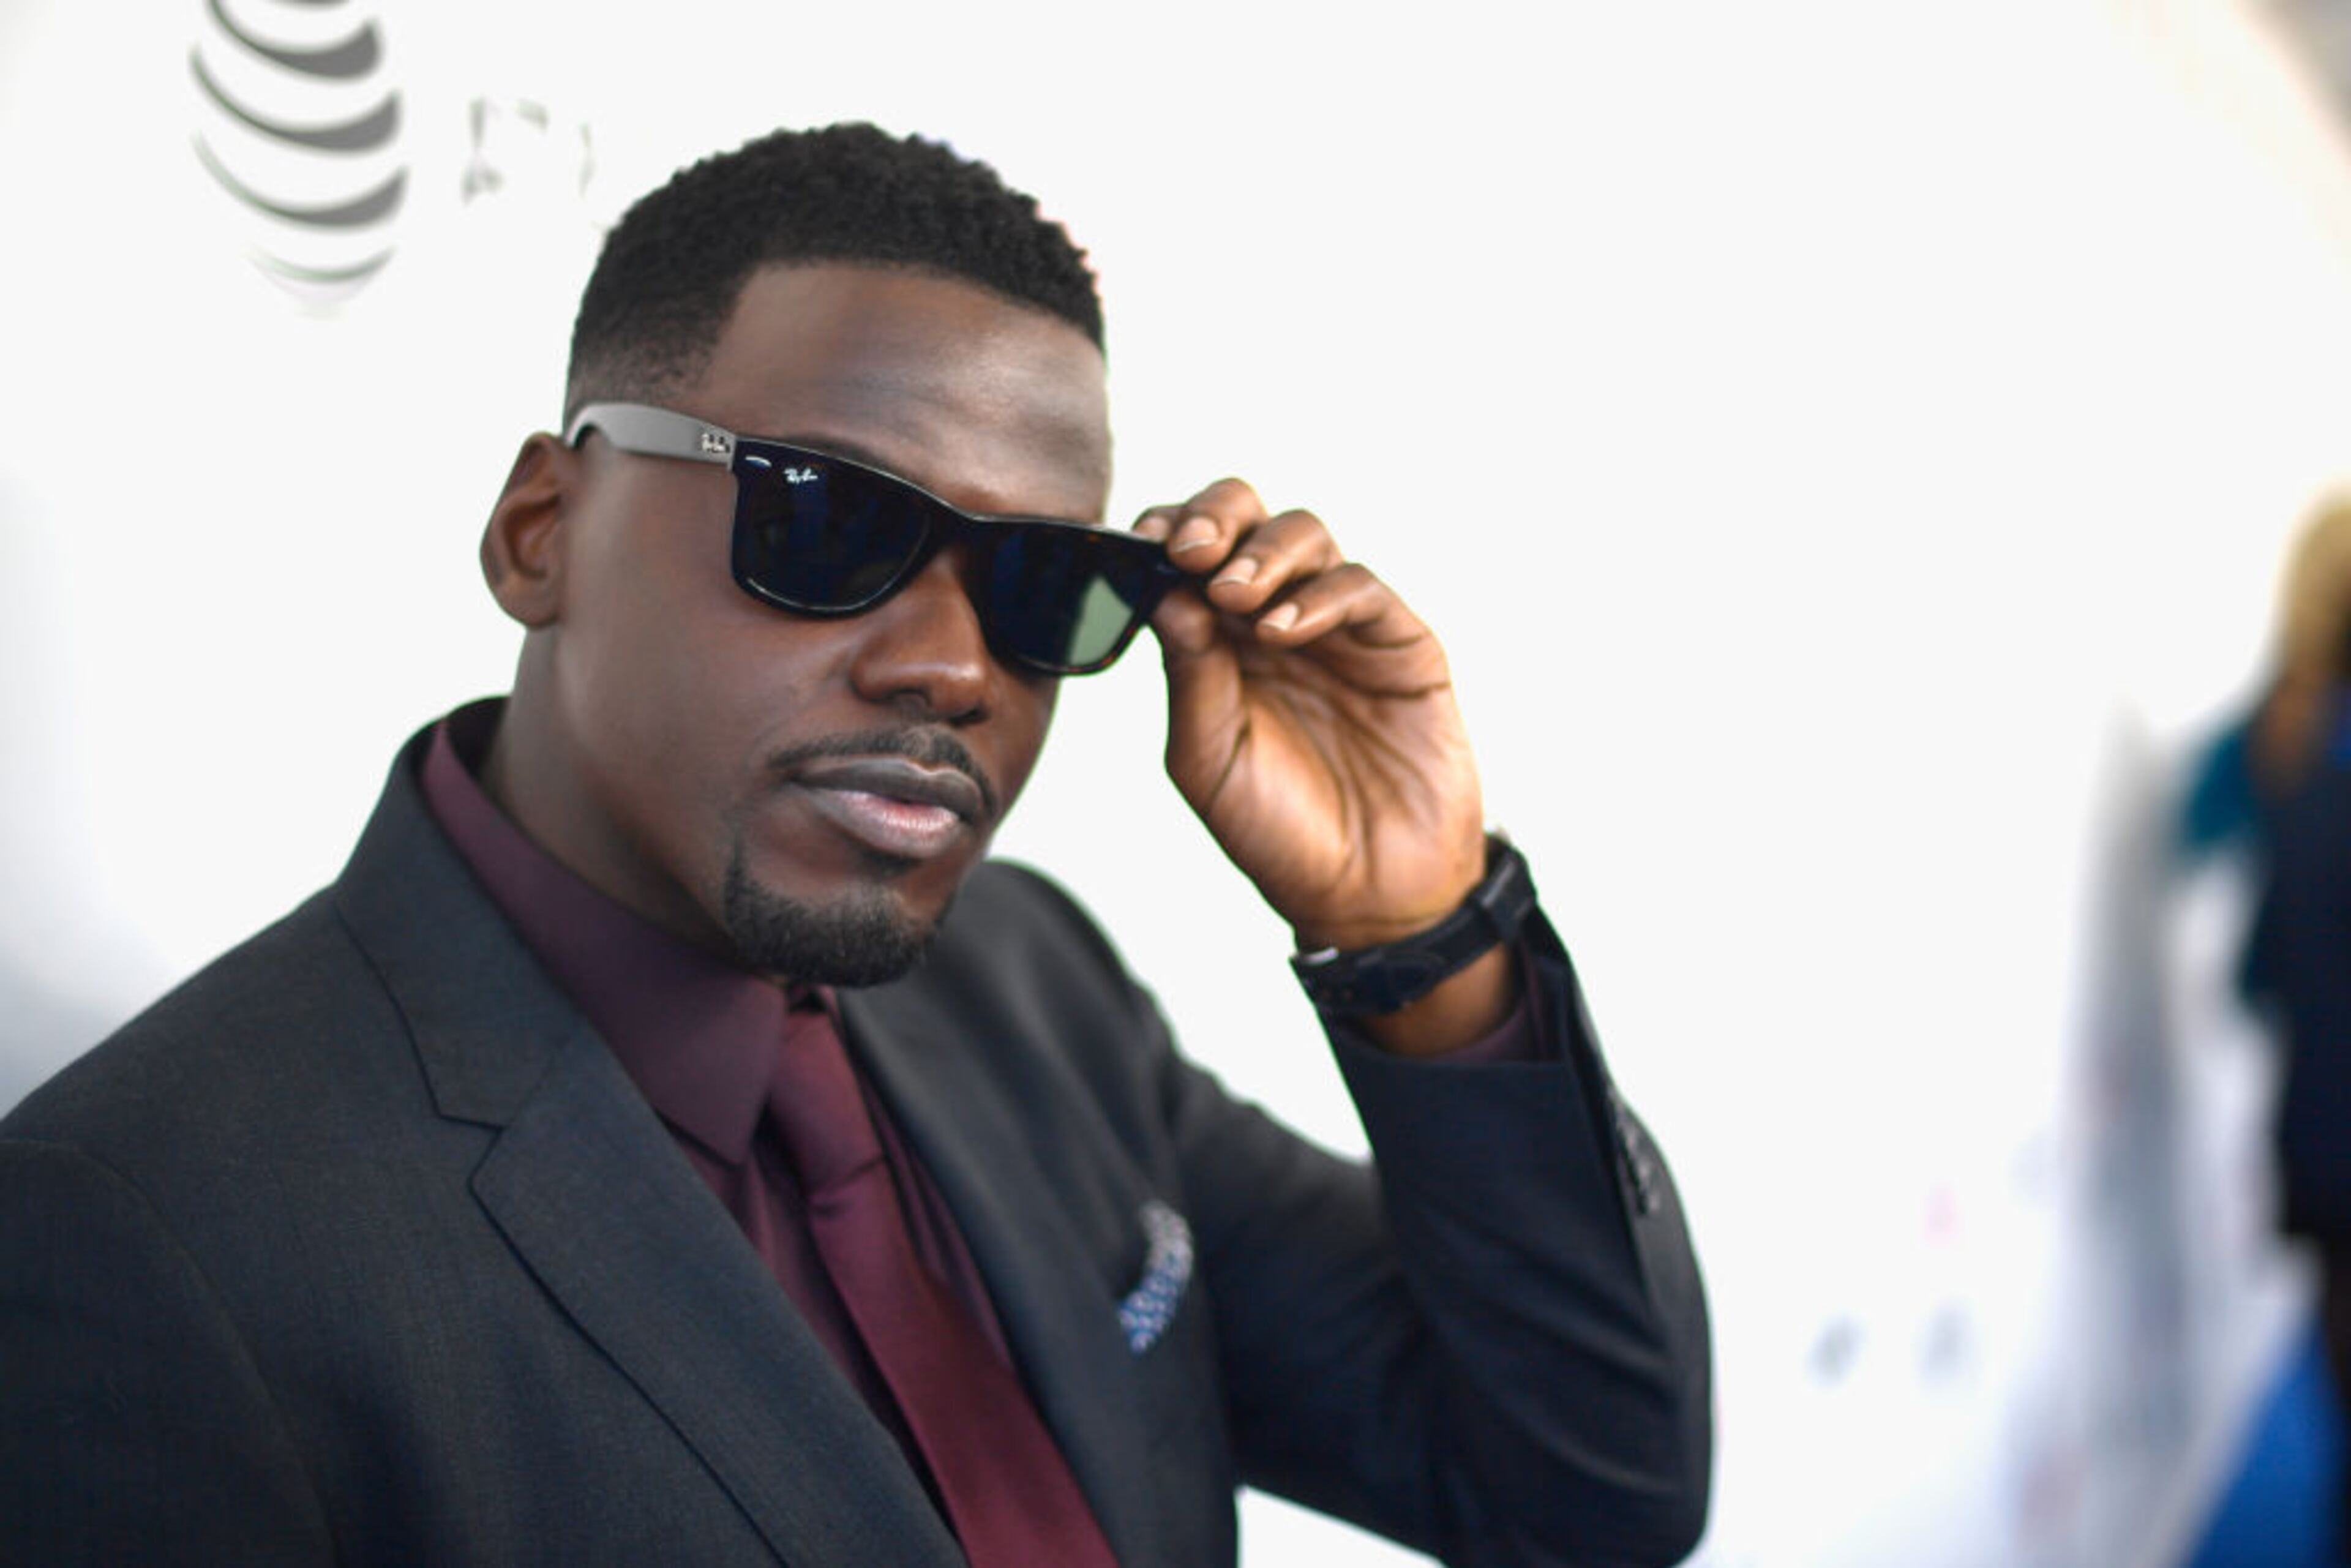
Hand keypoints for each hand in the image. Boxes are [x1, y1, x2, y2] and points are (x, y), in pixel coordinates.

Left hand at [1136, 481, 1512, 1049]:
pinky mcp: (1401, 645)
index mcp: (1220, 641)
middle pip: (1249, 520)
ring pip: (1306, 536)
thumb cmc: (1278, 832)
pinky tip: (1281, 632)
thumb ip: (1188, 673)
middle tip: (1188, 549)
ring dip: (1262, 553)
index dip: (1166, 531)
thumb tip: (1161, 589)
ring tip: (1232, 596)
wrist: (1367, 896)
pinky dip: (1318, 597)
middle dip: (1214, 516)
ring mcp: (1342, 628)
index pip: (1191, 555)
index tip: (1141, 540)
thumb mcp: (1207, 757)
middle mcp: (1280, 620)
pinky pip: (1361, 589)